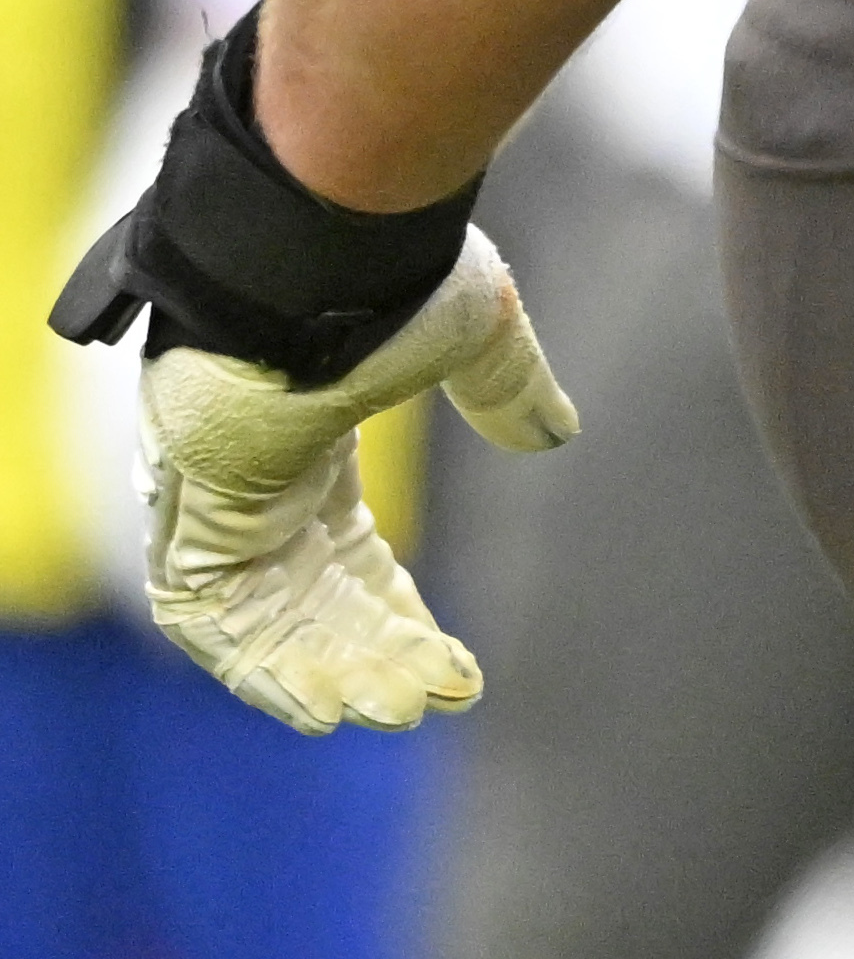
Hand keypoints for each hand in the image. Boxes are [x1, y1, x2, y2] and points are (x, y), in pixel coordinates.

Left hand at [134, 234, 575, 731]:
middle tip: (424, 705)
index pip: (341, 553)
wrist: (314, 242)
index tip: (449, 666)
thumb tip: (556, 433)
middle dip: (367, 659)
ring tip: (389, 716)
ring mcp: (214, 489)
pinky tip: (321, 710)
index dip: (393, 617)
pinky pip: (205, 615)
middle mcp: (251, 471)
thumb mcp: (469, 336)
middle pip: (306, 598)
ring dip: (320, 677)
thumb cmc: (383, 269)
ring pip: (257, 617)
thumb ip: (507, 389)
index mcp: (306, 433)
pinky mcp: (192, 506)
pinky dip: (258, 668)